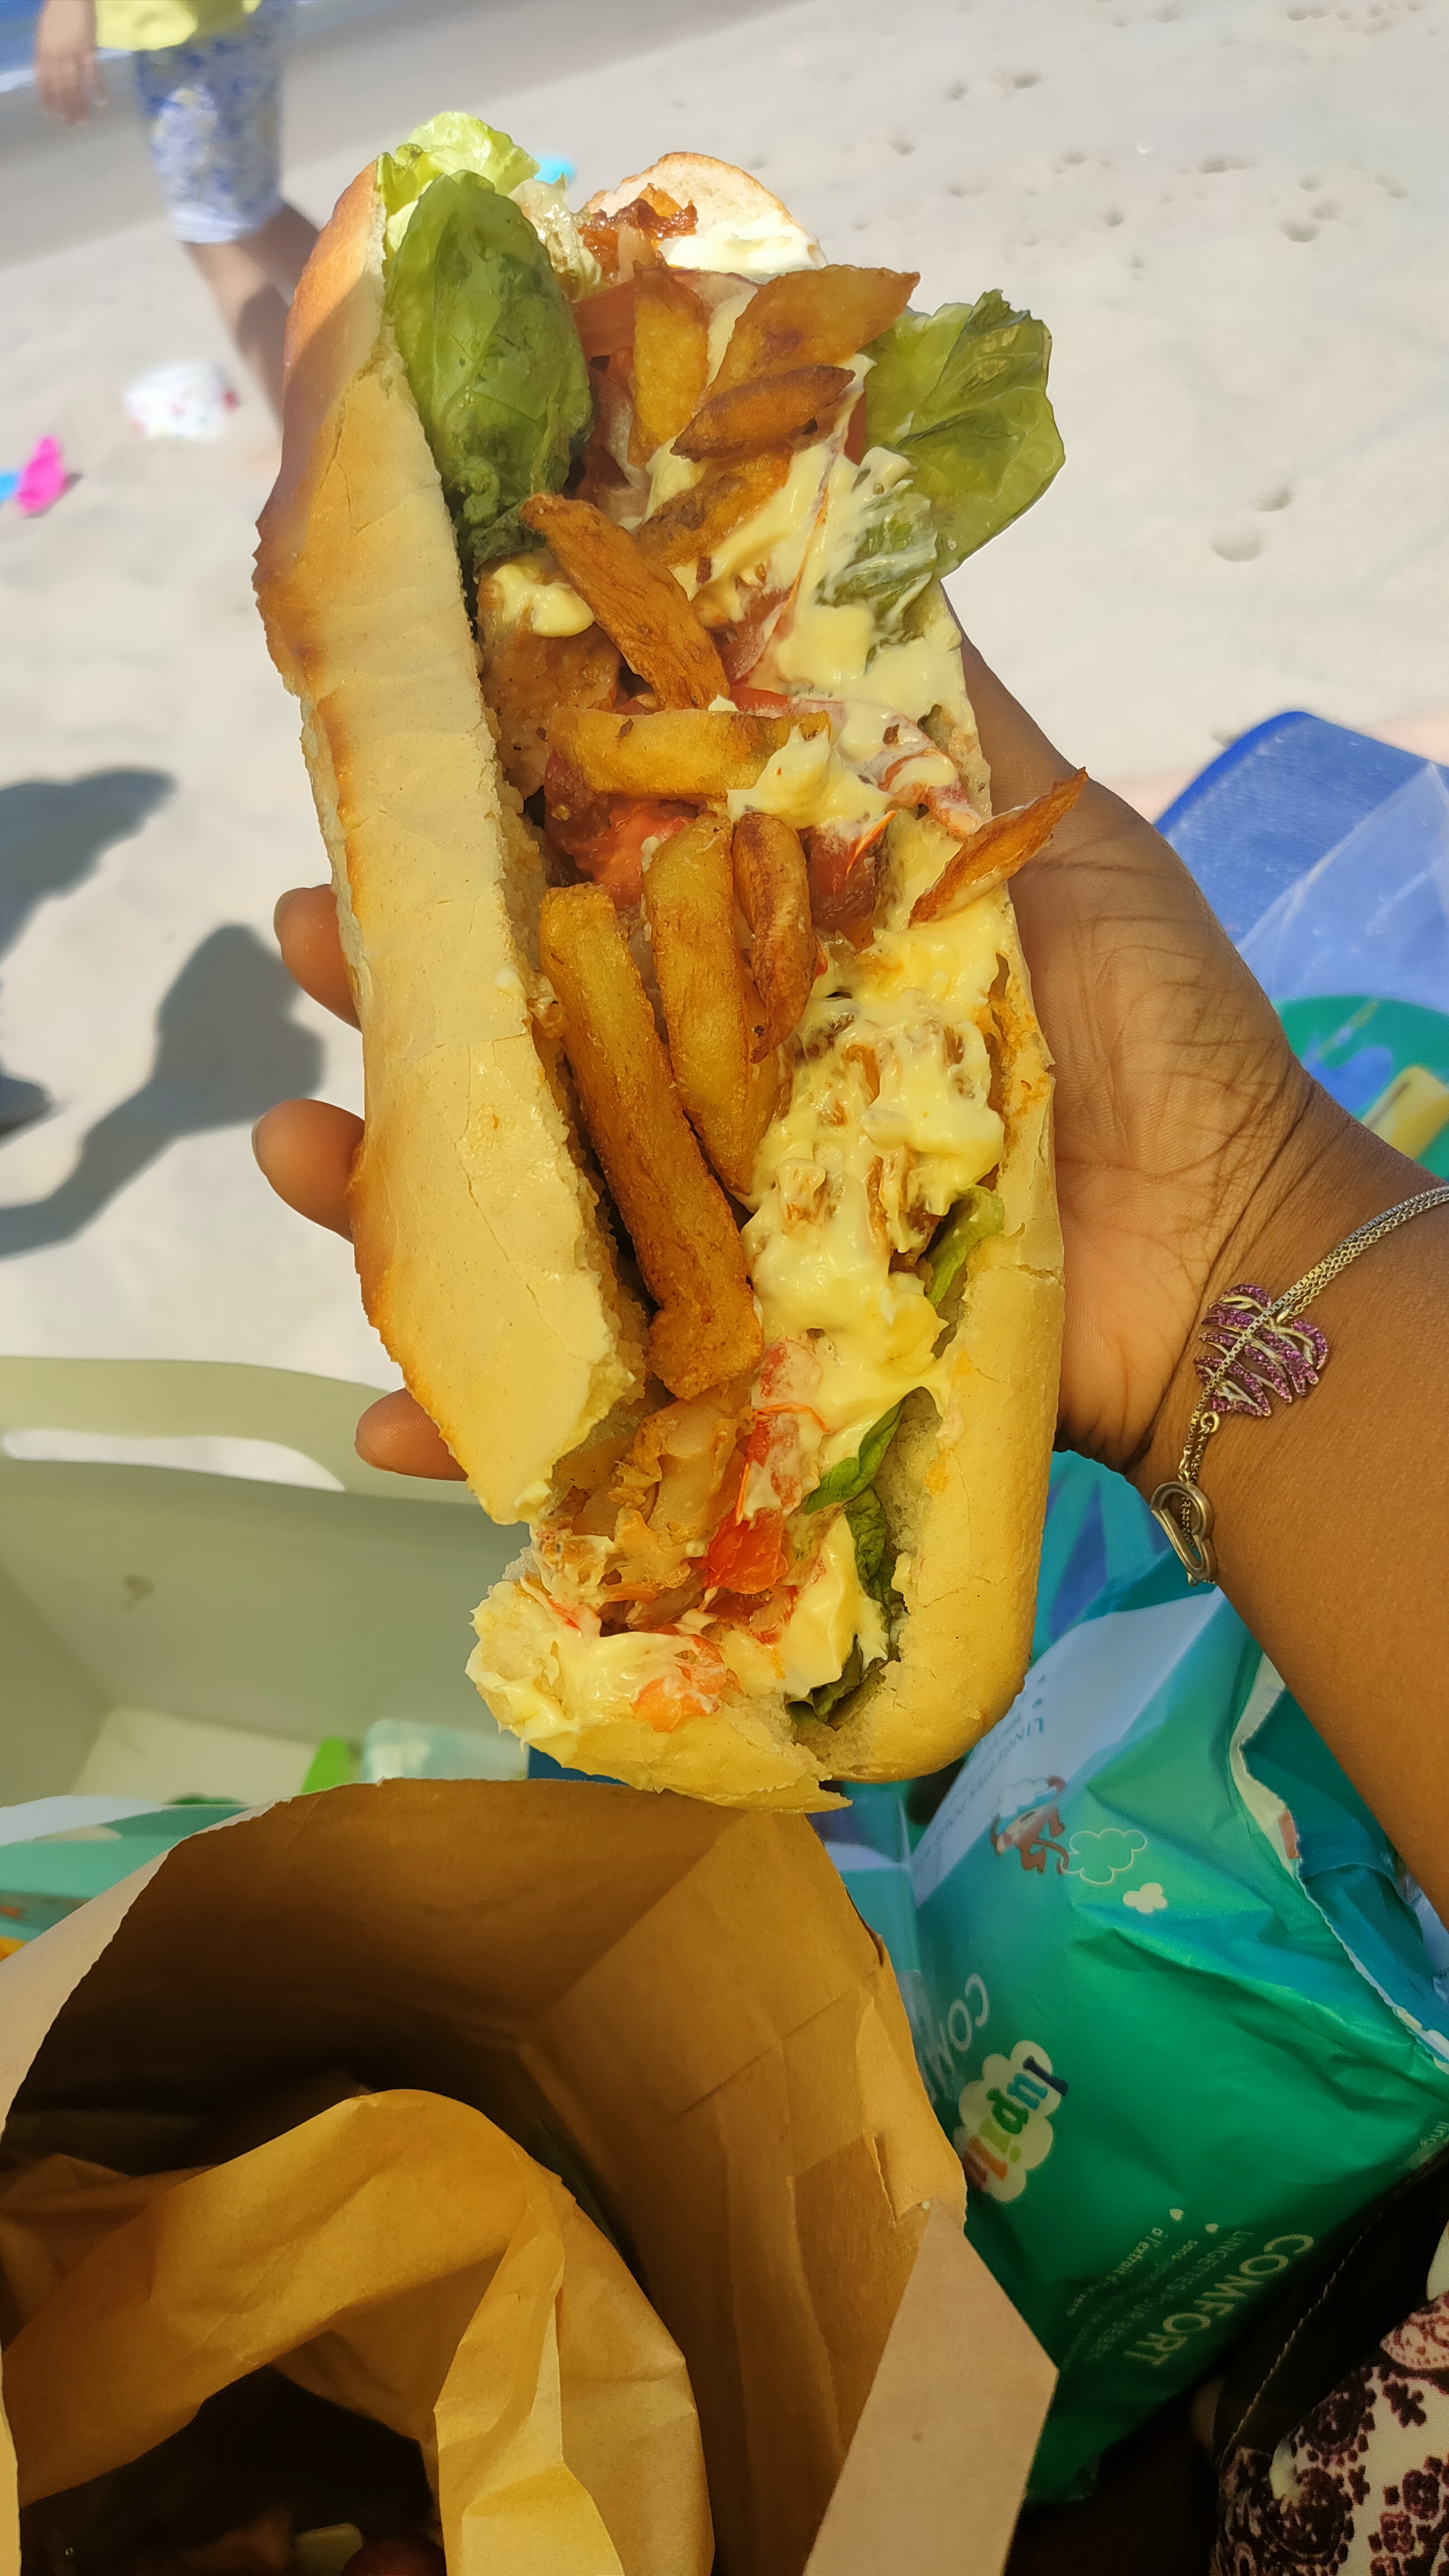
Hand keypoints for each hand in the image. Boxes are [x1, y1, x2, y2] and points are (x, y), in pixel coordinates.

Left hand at [34, 0, 101, 121]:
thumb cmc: (57, 11)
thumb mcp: (44, 33)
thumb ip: (47, 53)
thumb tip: (51, 74)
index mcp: (43, 50)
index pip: (44, 81)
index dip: (48, 99)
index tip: (52, 115)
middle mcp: (56, 55)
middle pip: (60, 87)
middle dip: (65, 108)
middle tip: (72, 124)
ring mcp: (72, 53)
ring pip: (75, 84)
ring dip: (80, 105)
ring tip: (85, 121)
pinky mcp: (89, 49)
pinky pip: (93, 73)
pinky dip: (97, 88)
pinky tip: (102, 102)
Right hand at [255, 644, 1364, 1488]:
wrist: (1226, 1243)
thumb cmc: (1150, 1032)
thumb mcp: (1048, 839)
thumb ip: (938, 722)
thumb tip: (850, 540)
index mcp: (756, 972)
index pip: (580, 899)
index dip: (476, 846)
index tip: (381, 777)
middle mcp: (709, 1102)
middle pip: (514, 1054)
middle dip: (392, 1000)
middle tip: (303, 940)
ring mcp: (708, 1241)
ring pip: (508, 1221)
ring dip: (382, 1198)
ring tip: (299, 1148)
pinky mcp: (730, 1370)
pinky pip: (579, 1407)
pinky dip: (477, 1421)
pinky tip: (386, 1415)